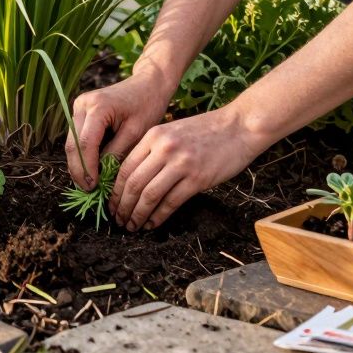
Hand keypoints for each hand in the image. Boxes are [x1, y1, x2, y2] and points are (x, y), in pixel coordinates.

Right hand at [65, 73, 170, 189]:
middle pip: (73, 144)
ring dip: (78, 164)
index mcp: (98, 107)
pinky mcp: (80, 111)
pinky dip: (82, 154)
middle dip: (78, 170)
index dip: (87, 169)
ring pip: (71, 142)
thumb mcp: (136, 132)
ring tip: (88, 184)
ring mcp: (78, 106)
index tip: (93, 188)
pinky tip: (90, 170)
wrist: (148, 83)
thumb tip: (102, 177)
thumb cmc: (147, 105)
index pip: (85, 144)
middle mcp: (82, 104)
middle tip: (87, 190)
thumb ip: (117, 153)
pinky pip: (76, 137)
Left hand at [109, 106, 265, 230]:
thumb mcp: (172, 132)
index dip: (115, 191)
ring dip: (137, 215)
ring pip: (149, 195)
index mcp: (153, 136)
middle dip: (122, 206)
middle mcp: (163, 148)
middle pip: (133, 183)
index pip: (124, 167)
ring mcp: (181, 163)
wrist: (240, 126)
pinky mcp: (197, 178)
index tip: (112, 204)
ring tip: (132, 226)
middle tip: (118, 220)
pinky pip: (170, 202)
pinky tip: (152, 224)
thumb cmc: (207, 131)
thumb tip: (132, 179)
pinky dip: (158, 217)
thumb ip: (153, 150)